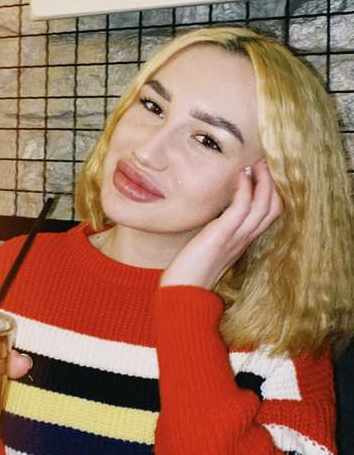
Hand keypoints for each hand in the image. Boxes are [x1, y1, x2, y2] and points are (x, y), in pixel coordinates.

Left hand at [158, 159, 282, 290]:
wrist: (181, 292)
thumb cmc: (189, 271)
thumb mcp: (207, 245)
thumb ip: (215, 231)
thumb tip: (212, 214)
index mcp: (242, 241)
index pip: (269, 215)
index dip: (270, 193)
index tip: (262, 173)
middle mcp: (244, 239)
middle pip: (273, 208)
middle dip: (272, 183)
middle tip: (264, 162)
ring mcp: (236, 238)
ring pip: (264, 207)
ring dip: (263, 181)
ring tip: (257, 163)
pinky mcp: (222, 235)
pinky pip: (242, 208)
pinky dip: (245, 189)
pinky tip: (240, 176)